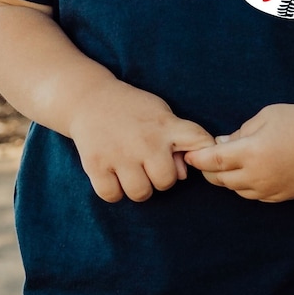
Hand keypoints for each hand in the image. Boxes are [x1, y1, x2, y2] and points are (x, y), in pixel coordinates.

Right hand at [68, 84, 214, 202]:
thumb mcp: (161, 114)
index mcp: (165, 126)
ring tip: (131, 171)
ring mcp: (120, 154)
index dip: (204, 153)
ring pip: (141, 193)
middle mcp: (145, 141)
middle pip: (166, 181)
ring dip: (137, 187)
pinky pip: (113, 196)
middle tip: (148, 165)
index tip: (192, 157)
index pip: (200, 141)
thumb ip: (179, 141)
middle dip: (160, 178)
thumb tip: (185, 174)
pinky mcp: (96, 165)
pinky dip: (114, 191)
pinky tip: (113, 175)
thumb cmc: (133, 110)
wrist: (90, 99)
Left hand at [184, 103, 293, 201]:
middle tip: (204, 158)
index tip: (188, 154)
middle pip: (219, 179)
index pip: (212, 162)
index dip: (196, 159)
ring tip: (226, 163)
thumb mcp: (267, 116)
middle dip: (208, 169)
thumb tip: (221, 144)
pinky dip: (244, 185)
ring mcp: (270, 190)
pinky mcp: (281, 196)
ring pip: (235, 190)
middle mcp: (258, 176)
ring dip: (226, 178)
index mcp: (251, 153)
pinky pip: (253, 195)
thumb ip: (240, 132)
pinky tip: (247, 172)